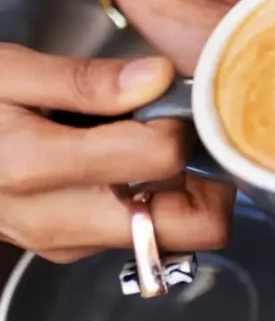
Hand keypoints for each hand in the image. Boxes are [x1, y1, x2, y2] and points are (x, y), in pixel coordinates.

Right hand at [0, 46, 233, 262]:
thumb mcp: (7, 70)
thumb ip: (86, 79)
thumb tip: (159, 79)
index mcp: (34, 165)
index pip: (159, 156)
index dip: (183, 122)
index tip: (173, 99)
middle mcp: (56, 219)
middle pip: (190, 226)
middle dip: (209, 179)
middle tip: (189, 134)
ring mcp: (67, 243)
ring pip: (173, 235)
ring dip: (182, 191)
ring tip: (150, 144)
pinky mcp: (71, 250)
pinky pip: (143, 237)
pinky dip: (154, 202)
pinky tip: (128, 167)